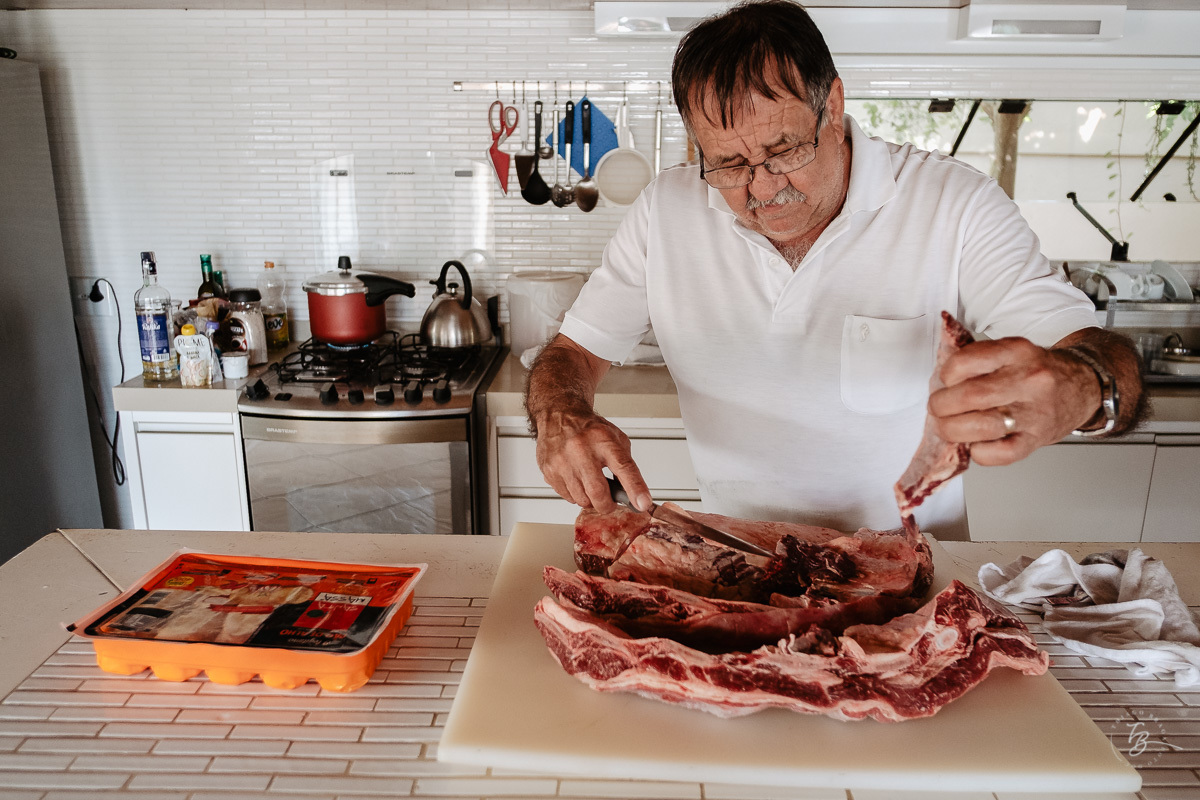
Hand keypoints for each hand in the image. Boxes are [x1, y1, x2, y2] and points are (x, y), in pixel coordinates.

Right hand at [532, 407, 651, 513]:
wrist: (559, 416)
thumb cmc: (588, 429)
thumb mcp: (615, 438)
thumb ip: (625, 464)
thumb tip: (632, 493)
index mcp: (603, 440)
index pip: (624, 467)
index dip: (635, 488)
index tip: (643, 503)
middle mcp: (582, 450)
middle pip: (598, 492)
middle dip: (607, 505)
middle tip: (609, 502)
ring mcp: (563, 461)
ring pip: (581, 499)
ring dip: (590, 499)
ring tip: (590, 483)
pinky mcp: (550, 471)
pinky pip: (567, 497)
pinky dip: (575, 495)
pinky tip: (576, 480)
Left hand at [928, 337, 1099, 465]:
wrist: (1083, 386)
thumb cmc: (1038, 372)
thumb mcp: (1012, 353)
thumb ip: (978, 362)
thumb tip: (939, 384)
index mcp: (1017, 351)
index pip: (964, 362)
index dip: (946, 376)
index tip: (946, 382)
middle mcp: (1028, 380)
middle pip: (968, 397)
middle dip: (941, 407)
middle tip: (939, 409)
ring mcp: (1035, 412)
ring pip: (979, 427)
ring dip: (953, 431)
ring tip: (950, 427)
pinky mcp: (1037, 439)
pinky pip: (998, 453)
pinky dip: (978, 452)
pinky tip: (977, 443)